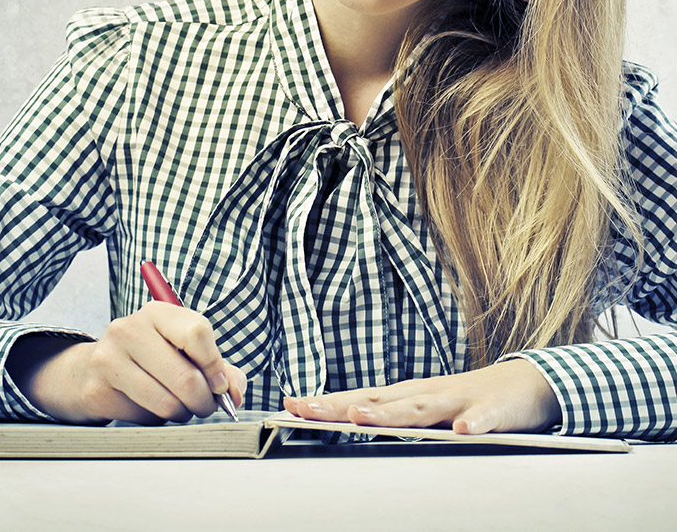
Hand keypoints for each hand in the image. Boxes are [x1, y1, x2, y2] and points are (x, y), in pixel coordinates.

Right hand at [7, 301, 245, 424]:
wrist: (92, 370)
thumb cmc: (152, 358)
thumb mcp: (185, 352)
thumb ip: (219, 369)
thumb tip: (235, 393)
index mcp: (158, 313)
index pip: (197, 333)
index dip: (215, 365)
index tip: (220, 384)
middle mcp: (130, 329)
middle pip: (186, 377)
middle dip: (204, 401)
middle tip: (205, 406)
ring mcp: (109, 358)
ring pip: (166, 402)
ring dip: (183, 414)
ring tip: (181, 408)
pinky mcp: (97, 390)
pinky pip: (143, 417)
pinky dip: (156, 420)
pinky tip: (149, 407)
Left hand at [283, 359, 561, 433]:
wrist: (524, 383)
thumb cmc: (465, 398)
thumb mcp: (423, 407)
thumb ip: (391, 416)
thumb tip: (349, 421)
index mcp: (407, 395)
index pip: (359, 398)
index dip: (326, 403)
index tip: (290, 405)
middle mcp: (424, 394)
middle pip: (378, 401)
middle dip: (341, 407)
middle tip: (307, 411)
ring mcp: (457, 400)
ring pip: (421, 408)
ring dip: (391, 413)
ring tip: (361, 418)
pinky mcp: (491, 410)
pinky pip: (481, 418)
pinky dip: (471, 423)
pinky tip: (461, 430)